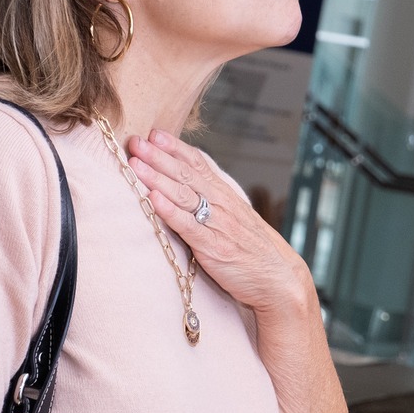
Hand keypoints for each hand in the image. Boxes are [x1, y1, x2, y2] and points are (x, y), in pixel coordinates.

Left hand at [126, 130, 313, 319]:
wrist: (277, 279)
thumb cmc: (254, 250)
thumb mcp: (238, 216)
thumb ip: (217, 198)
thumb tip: (196, 181)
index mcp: (226, 195)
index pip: (200, 163)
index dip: (176, 148)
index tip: (155, 133)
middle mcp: (222, 204)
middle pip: (187, 174)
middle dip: (159, 156)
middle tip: (136, 141)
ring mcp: (217, 224)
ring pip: (184, 195)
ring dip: (157, 178)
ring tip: (136, 164)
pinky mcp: (213, 247)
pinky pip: (188, 225)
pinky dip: (170, 211)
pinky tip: (153, 199)